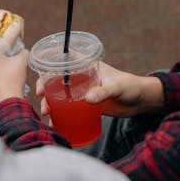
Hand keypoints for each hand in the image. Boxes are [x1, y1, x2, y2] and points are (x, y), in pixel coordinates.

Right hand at [35, 61, 163, 117]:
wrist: (141, 102)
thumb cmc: (131, 86)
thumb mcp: (116, 87)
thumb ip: (103, 92)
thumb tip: (87, 99)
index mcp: (88, 66)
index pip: (66, 57)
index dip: (51, 58)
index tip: (39, 65)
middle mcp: (82, 78)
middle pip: (57, 78)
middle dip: (44, 85)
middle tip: (40, 94)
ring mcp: (83, 92)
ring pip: (61, 95)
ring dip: (50, 102)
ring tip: (46, 112)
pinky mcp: (86, 105)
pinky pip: (69, 109)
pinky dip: (61, 115)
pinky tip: (54, 123)